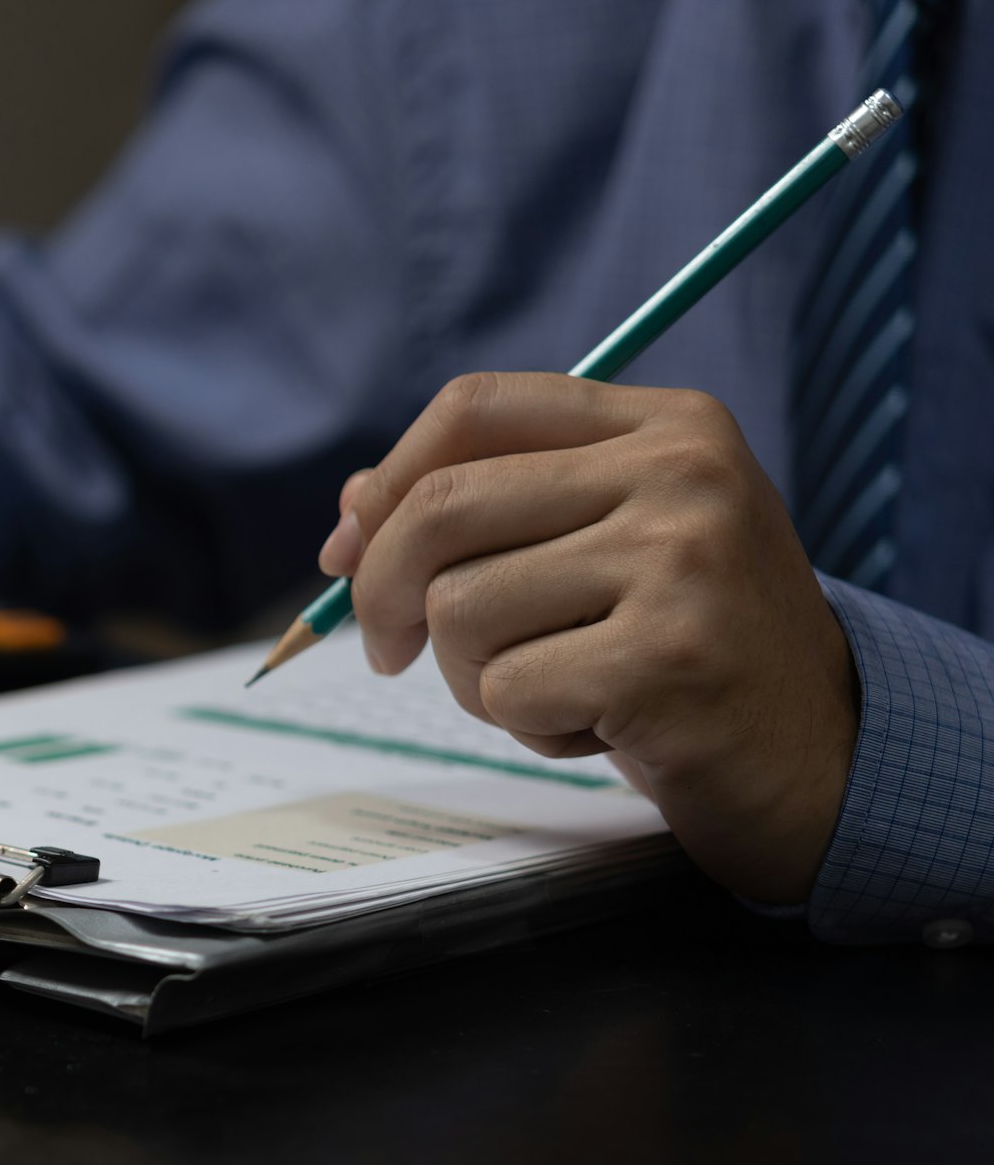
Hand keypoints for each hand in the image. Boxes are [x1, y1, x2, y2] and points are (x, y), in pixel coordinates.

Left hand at [317, 373, 856, 903]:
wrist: (818, 757)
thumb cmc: (683, 646)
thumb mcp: (606, 545)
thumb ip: (491, 507)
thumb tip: (351, 509)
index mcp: (668, 424)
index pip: (476, 407)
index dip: (388, 480)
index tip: (348, 548)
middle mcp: (681, 475)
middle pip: (442, 509)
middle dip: (380, 592)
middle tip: (386, 651)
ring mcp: (680, 564)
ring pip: (460, 611)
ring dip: (475, 677)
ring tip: (558, 687)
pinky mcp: (665, 662)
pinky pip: (507, 691)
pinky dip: (528, 726)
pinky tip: (600, 727)